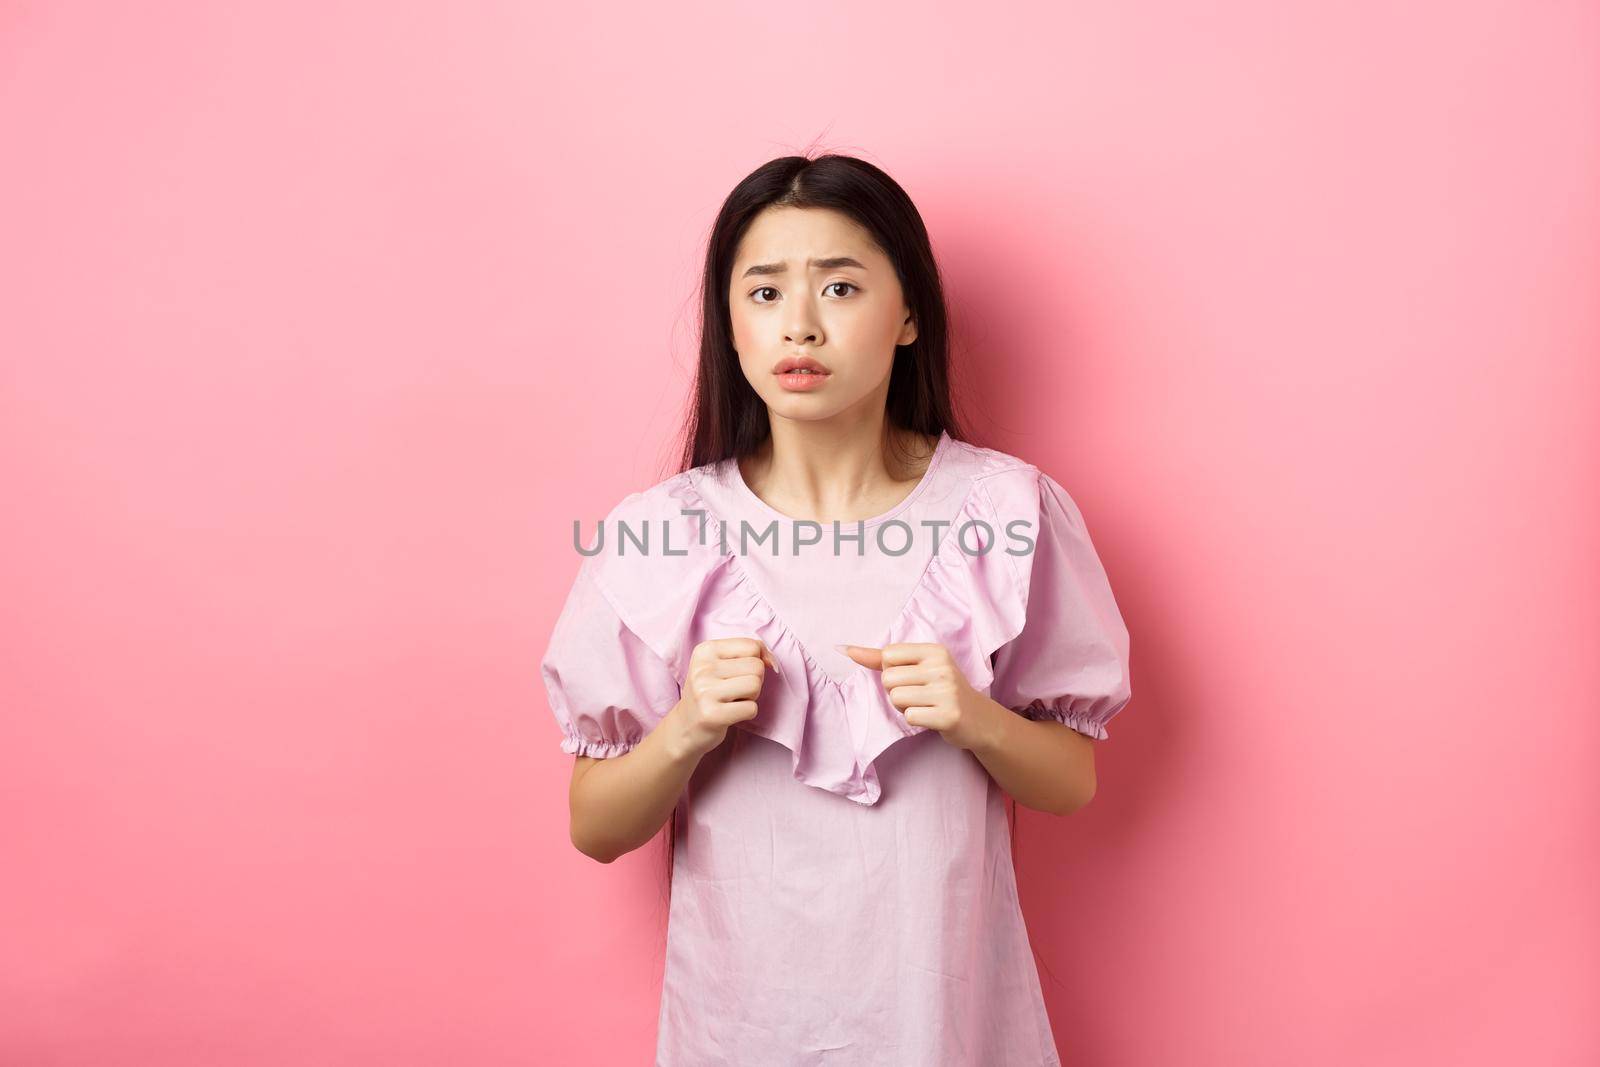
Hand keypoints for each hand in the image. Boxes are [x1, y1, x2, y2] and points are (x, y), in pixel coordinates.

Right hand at [671, 637, 780, 756]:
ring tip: (733, 700)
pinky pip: (752, 708)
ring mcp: (705, 692)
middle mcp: (702, 668)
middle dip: (753, 680)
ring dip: (751, 697)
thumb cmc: (711, 692)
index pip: (752, 646)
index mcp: (705, 650)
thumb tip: (772, 662)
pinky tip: (730, 713)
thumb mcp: (721, 664)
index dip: (756, 661)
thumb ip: (749, 654)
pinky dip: (748, 713)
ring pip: (755, 685)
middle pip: (756, 666)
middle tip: (734, 690)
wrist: (685, 727)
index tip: (741, 673)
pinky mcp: (712, 715)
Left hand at [838, 642, 999, 752]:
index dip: (892, 671)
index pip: (888, 656)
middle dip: (896, 692)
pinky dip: (916, 720)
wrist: (979, 718)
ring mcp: (947, 691)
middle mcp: (942, 667)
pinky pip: (909, 716)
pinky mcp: (948, 715)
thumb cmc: (940, 690)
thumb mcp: (917, 667)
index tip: (912, 677)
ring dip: (905, 707)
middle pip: (888, 679)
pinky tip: (932, 717)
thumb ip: (879, 658)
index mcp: (934, 650)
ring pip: (896, 699)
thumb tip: (843, 648)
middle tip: (920, 696)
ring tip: (926, 706)